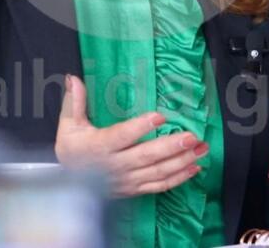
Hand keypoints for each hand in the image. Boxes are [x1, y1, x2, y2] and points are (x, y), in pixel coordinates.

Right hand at [55, 73, 208, 196]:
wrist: (68, 187)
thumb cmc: (72, 153)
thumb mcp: (68, 126)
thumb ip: (74, 102)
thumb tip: (74, 78)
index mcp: (100, 146)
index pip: (122, 136)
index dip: (140, 127)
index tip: (159, 116)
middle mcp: (115, 165)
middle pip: (146, 156)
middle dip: (171, 146)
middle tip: (192, 136)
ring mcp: (127, 180)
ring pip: (157, 172)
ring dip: (181, 161)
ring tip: (201, 149)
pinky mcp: (134, 190)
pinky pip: (159, 186)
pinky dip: (178, 179)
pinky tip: (194, 168)